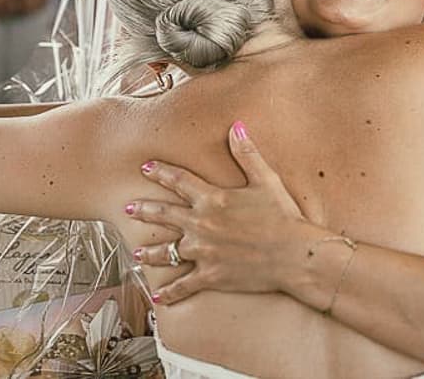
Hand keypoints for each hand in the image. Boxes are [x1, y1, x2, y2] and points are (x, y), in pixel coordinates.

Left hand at [128, 122, 320, 304]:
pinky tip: (159, 296)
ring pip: (166, 252)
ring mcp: (203, 252)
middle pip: (164, 214)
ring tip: (137, 254)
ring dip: (149, 252)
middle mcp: (201, 224)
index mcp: (213, 199)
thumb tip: (236, 126)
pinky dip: (170, 292)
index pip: (179, 180)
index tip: (146, 168)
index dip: (161, 172)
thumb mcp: (266, 180)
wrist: (294, 254)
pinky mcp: (210, 275)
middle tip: (129, 208)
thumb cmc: (283, 216)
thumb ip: (247, 153)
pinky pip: (183, 285)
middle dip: (144, 210)